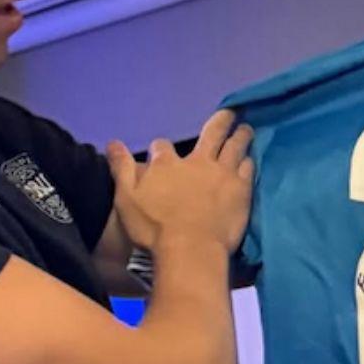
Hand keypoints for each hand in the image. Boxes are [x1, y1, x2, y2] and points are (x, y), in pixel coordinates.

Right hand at [106, 110, 253, 254]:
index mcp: (167, 164)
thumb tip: (112, 143)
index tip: (160, 151)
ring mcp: (222, 173)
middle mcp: (198, 161)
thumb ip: (121, 168)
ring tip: (246, 128)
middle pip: (212, 133)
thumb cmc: (154, 228)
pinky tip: (251, 159)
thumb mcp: (126, 197)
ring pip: (235, 147)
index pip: (162, 146)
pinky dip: (248, 161)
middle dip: (220, 121)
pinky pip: (247, 169)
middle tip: (230, 113)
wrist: (190, 249)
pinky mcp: (241, 189)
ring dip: (241, 135)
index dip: (159, 148)